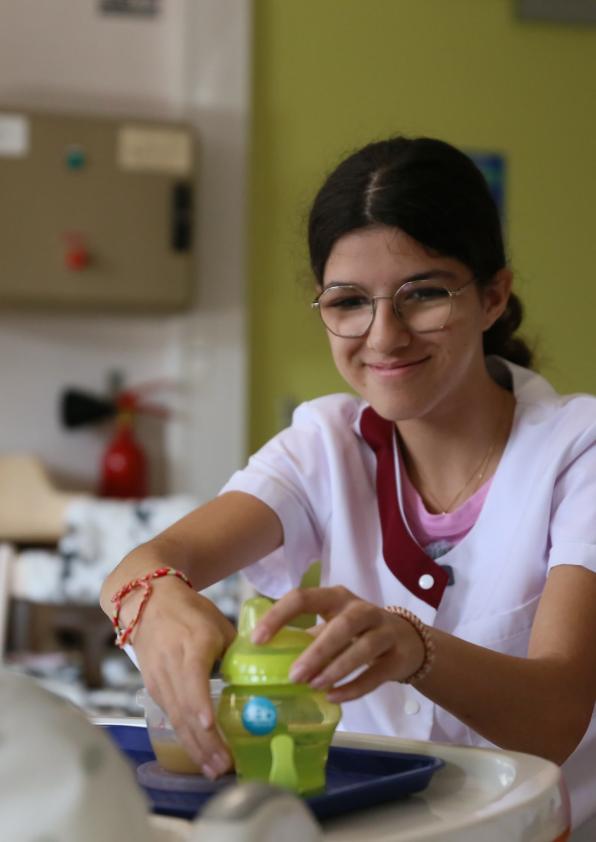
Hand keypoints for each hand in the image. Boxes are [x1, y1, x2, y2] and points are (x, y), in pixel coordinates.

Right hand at [131, 578, 236, 777]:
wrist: (148, 602)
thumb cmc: (190, 612)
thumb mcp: (218, 625)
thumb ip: (235, 652)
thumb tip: (259, 679)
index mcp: (191, 646)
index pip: (192, 680)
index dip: (200, 705)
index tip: (210, 726)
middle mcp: (171, 666)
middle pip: (184, 709)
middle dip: (204, 741)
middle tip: (224, 766)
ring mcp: (159, 680)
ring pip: (176, 719)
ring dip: (195, 747)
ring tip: (214, 770)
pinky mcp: (153, 689)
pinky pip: (171, 717)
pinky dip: (186, 738)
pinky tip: (200, 754)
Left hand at [251, 586, 424, 701]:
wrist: (408, 641)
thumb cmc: (357, 632)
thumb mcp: (332, 625)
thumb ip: (305, 636)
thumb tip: (264, 660)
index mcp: (335, 598)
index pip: (303, 597)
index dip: (279, 616)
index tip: (257, 640)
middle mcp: (361, 609)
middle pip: (341, 626)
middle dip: (316, 652)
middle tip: (293, 676)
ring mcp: (384, 631)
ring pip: (362, 648)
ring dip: (336, 668)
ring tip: (314, 687)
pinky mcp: (398, 656)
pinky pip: (375, 674)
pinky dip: (354, 687)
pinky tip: (334, 696)